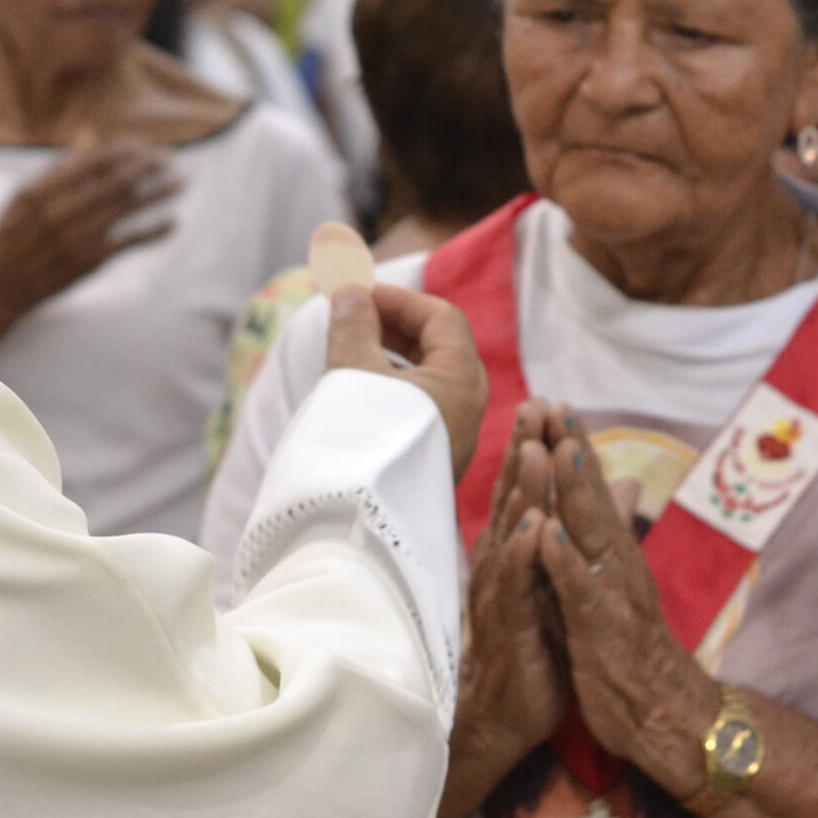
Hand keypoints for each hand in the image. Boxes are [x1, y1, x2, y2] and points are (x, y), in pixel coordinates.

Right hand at [0, 142, 179, 318]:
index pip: (91, 162)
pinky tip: (174, 222)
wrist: (1, 285)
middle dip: (146, 168)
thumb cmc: (12, 235)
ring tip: (181, 183)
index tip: (142, 146)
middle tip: (169, 159)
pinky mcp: (89, 261)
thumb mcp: (24, 197)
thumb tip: (89, 136)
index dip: (121, 151)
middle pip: (114, 183)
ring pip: (127, 210)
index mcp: (40, 191)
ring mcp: (76, 238)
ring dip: (158, 194)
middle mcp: (58, 213)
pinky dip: (154, 232)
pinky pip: (129, 242)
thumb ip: (59, 168)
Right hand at [325, 282, 486, 477]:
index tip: (355, 292)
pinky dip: (394, 387)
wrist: (355, 524)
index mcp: (462, 380)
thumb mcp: (352, 370)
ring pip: (430, 378)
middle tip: (351, 314)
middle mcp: (468, 408)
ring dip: (391, 354)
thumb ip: (353, 325)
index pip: (441, 318)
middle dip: (395, 324)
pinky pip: (422, 407)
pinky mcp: (433, 460)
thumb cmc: (358, 440)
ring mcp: (453, 437)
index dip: (398, 298)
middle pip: (440, 346)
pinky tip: (359, 391)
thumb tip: (353, 294)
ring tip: (348, 348)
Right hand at [458, 406, 570, 761]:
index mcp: (516, 550)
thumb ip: (582, 532)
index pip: (525, 490)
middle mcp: (502, 563)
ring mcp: (502, 592)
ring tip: (535, 451)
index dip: (536, 446)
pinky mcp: (509, 625)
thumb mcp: (562, 582)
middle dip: (524, 451)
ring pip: (512, 532)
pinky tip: (532, 527)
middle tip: (534, 406)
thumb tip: (613, 489)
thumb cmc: (534, 643)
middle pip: (514, 497)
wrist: (507, 711)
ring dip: (523, 491)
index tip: (548, 404)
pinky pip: (515, 584)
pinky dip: (523, 553)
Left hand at [534, 421, 716, 797]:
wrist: (665, 717)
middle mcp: (617, 565)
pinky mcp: (602, 631)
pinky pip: (581, 592)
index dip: (573, 447)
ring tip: (556, 447)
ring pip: (591, 534)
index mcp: (614, 556)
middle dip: (571, 449)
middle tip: (553, 403)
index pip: (591, 492)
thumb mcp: (618, 589)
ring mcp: (612, 595)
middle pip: (592, 498)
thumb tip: (616, 489)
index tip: (553, 403)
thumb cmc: (632, 651)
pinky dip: (564, 562)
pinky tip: (546, 534)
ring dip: (573, 490)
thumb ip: (611, 538)